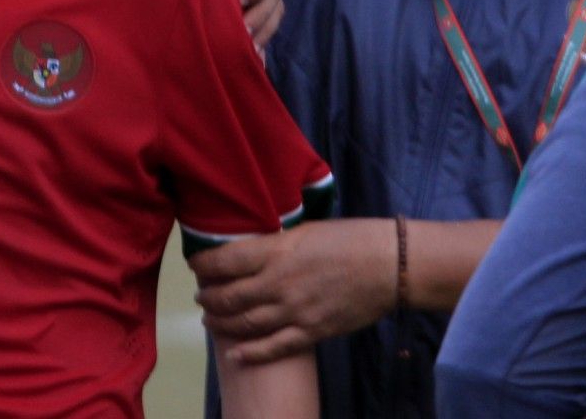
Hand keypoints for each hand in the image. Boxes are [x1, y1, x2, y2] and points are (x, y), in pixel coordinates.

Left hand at [190, 218, 396, 362]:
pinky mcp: (311, 332)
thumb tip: (251, 251)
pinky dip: (249, 353)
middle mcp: (278, 284)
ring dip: (221, 324)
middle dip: (208, 298)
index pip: (224, 261)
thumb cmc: (350, 239)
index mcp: (276, 252)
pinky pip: (273, 348)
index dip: (203, 266)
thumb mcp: (305, 230)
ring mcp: (293, 312)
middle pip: (228, 297)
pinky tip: (234, 354)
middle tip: (202, 296)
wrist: (389, 266)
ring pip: (244, 324)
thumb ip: (275, 245)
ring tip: (211, 319)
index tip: (196, 266)